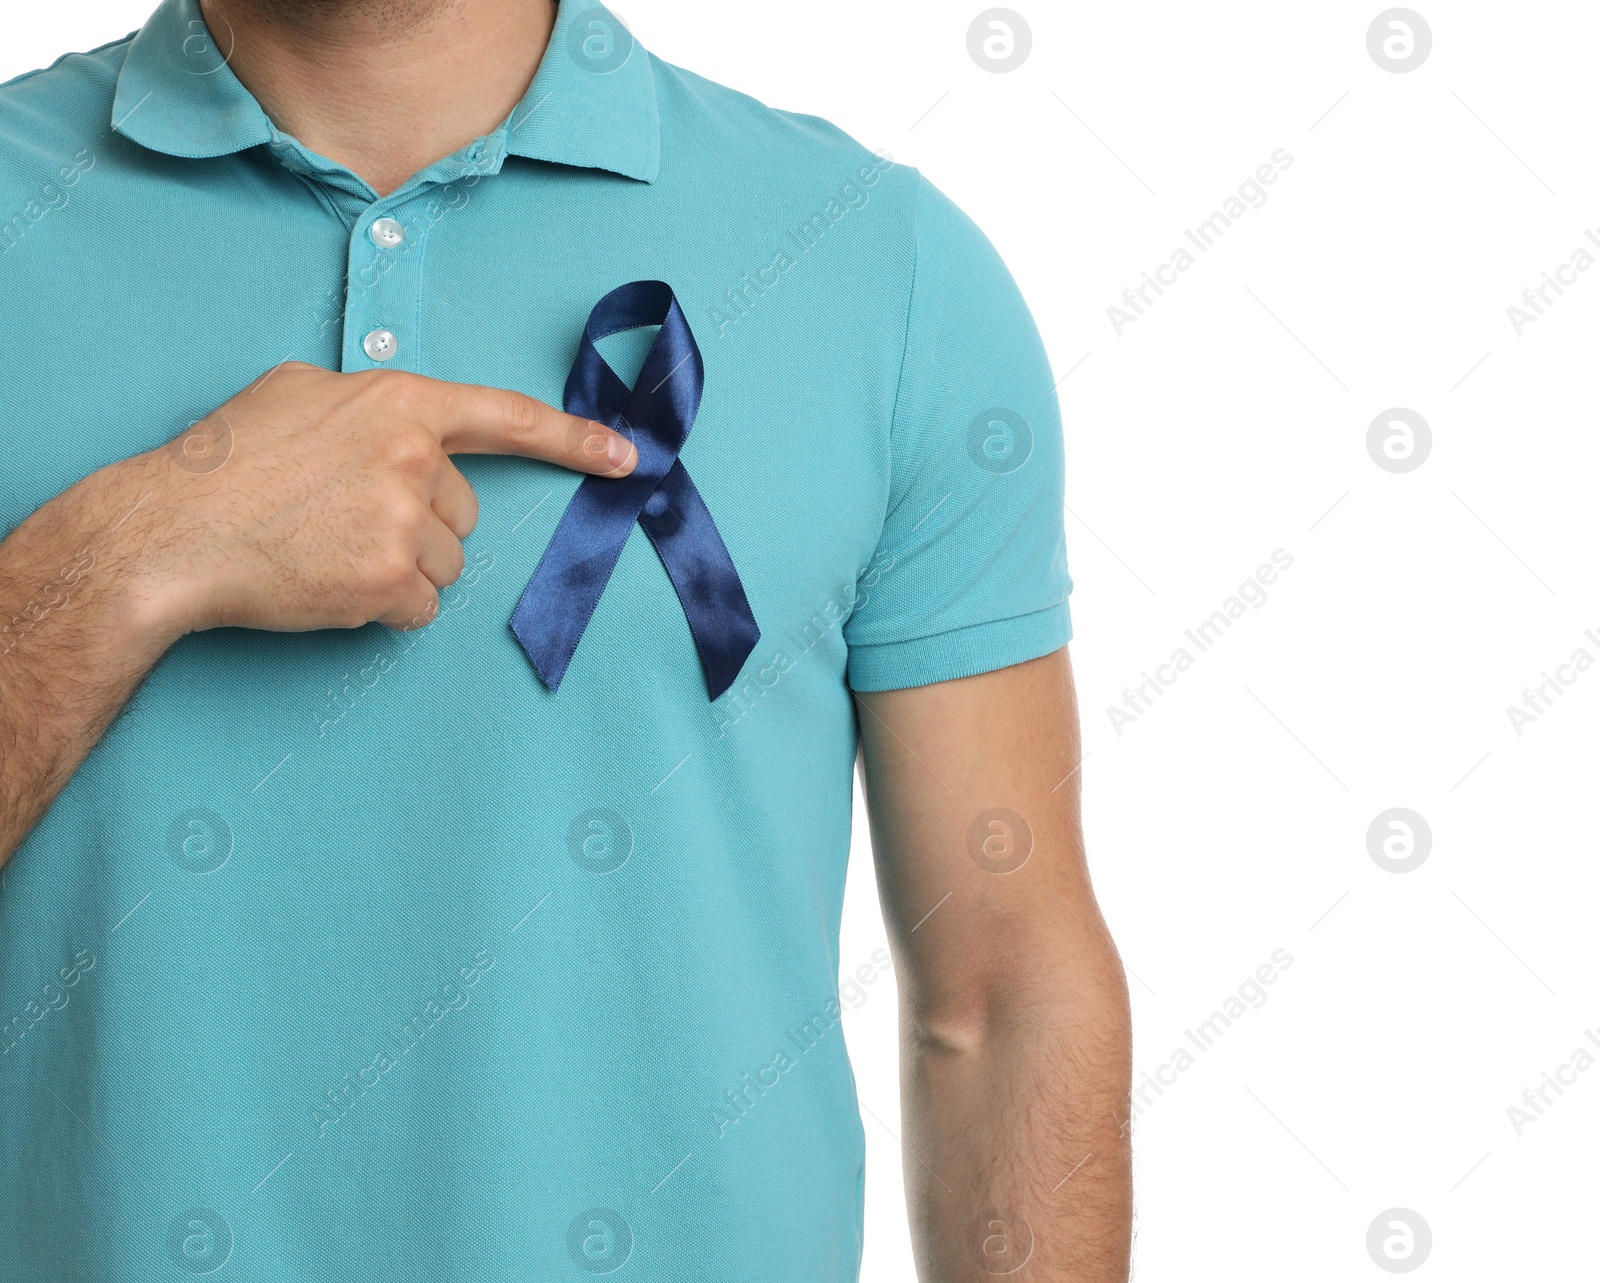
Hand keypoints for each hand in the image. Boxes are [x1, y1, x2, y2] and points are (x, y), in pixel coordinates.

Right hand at [128, 362, 635, 635]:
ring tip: (329, 550)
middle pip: (464, 513)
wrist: (173, 532)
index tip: (626, 456)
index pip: (506, 417)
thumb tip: (399, 424)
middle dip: (420, 523)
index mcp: (399, 403)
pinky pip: (423, 607)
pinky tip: (332, 584)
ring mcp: (407, 522)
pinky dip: (388, 607)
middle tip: (345, 519)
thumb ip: (368, 404)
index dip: (572, 439)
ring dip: (402, 568)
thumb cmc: (225, 462)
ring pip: (447, 564)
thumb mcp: (298, 393)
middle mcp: (416, 459)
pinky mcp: (393, 582)